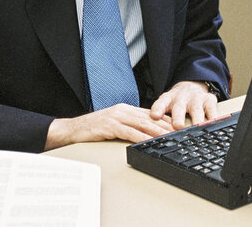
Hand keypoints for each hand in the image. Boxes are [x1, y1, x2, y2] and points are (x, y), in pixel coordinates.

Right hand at [44, 103, 172, 149]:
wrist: (72, 130)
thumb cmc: (92, 129)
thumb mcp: (113, 124)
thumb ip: (128, 125)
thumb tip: (145, 133)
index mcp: (124, 109)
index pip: (149, 114)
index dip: (165, 120)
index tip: (177, 126)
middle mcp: (122, 110)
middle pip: (149, 118)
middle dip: (165, 125)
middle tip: (179, 132)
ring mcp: (116, 117)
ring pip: (141, 124)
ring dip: (157, 132)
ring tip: (169, 137)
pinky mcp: (109, 126)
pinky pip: (128, 132)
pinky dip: (140, 137)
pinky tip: (148, 142)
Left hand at [150, 81, 218, 130]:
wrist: (192, 86)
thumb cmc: (177, 101)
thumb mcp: (166, 105)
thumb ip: (161, 116)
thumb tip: (154, 133)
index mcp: (168, 99)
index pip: (161, 103)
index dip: (158, 109)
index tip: (155, 116)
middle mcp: (181, 98)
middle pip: (179, 108)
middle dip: (178, 117)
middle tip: (178, 126)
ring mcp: (196, 98)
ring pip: (196, 110)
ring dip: (196, 119)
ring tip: (197, 127)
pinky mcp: (209, 100)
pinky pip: (211, 110)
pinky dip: (213, 117)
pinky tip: (213, 123)